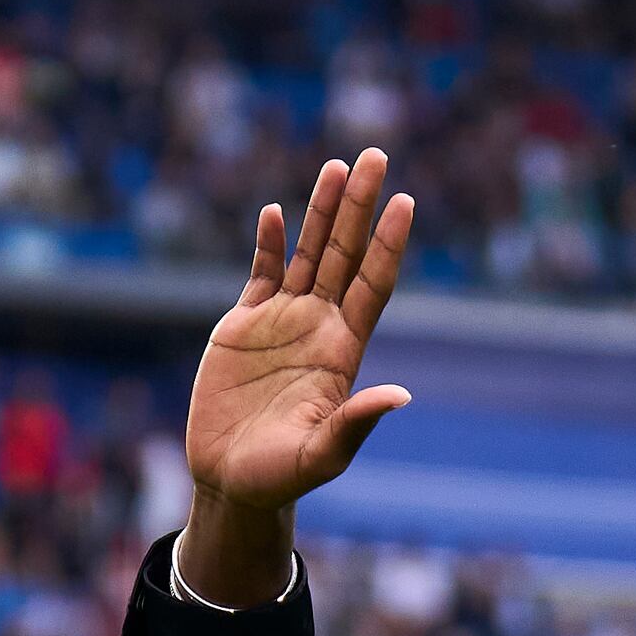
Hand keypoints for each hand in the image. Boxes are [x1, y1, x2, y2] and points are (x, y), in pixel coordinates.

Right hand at [178, 151, 416, 600]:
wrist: (230, 481)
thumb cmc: (280, 477)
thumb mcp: (321, 455)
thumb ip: (355, 423)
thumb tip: (401, 396)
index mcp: (342, 352)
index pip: (373, 285)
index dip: (387, 244)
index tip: (405, 202)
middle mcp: (318, 327)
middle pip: (345, 254)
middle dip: (359, 205)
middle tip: (375, 154)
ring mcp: (282, 322)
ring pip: (308, 254)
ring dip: (321, 211)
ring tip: (336, 165)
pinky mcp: (243, 326)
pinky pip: (261, 273)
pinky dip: (269, 243)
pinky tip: (277, 213)